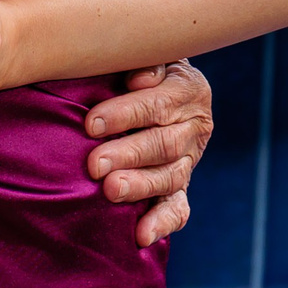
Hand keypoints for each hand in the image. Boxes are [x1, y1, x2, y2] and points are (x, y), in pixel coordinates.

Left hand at [85, 61, 213, 247]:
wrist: (150, 82)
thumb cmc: (133, 63)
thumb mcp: (142, 51)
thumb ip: (142, 60)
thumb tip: (139, 79)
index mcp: (189, 89)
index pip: (159, 104)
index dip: (126, 114)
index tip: (91, 124)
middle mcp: (196, 126)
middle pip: (163, 144)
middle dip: (127, 154)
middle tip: (94, 164)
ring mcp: (189, 159)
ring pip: (170, 177)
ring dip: (139, 185)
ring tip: (110, 191)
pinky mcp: (180, 186)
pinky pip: (178, 208)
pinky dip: (161, 223)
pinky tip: (141, 236)